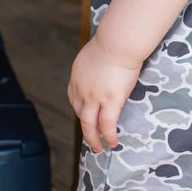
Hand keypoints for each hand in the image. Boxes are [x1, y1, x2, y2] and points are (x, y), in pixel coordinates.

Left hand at [68, 35, 141, 153]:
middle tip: (90, 139)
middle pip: (80, 114)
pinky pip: (107, 124)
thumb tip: (103, 67)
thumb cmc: (112, 42)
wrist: (117, 42)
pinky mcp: (110, 101)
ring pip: (89, 124)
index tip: (86, 115)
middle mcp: (81, 90)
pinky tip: (112, 143)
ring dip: (93, 139)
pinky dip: (109, 136)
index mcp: (77, 77)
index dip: (80, 109)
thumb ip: (95, 65)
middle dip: (85, 129)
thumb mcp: (94, 53)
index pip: (74, 99)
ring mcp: (95, 97)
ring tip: (98, 148)